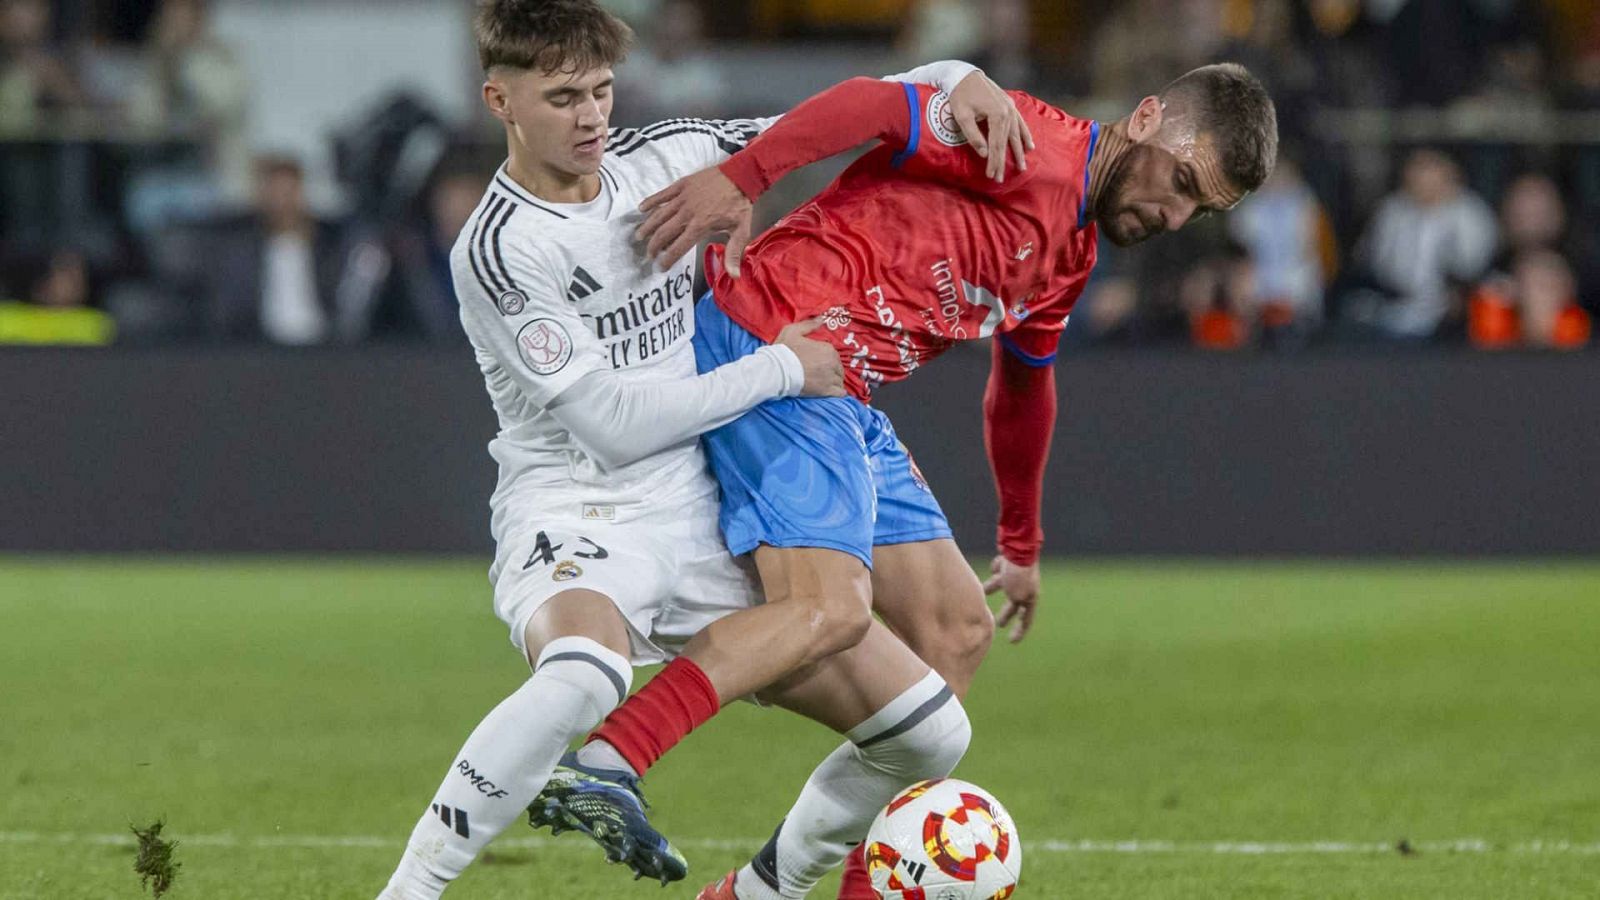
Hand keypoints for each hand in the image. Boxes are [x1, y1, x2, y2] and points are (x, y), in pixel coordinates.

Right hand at [637, 167, 753, 273]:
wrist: (741, 175)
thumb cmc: (740, 204)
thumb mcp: (741, 230)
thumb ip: (733, 253)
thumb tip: (734, 275)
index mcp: (700, 226)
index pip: (679, 247)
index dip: (668, 259)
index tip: (660, 267)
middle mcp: (687, 213)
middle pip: (664, 232)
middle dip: (654, 246)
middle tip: (649, 254)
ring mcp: (682, 198)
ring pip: (659, 215)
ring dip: (648, 227)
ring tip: (639, 236)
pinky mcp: (681, 185)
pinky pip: (662, 195)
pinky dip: (650, 202)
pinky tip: (641, 209)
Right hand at [774, 318, 844, 397]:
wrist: (776, 371)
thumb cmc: (783, 351)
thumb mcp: (793, 331)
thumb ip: (809, 325)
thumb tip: (822, 319)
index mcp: (827, 348)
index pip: (834, 356)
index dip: (826, 360)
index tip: (817, 364)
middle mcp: (832, 362)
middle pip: (838, 368)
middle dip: (832, 371)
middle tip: (819, 375)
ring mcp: (830, 377)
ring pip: (840, 380)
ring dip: (834, 381)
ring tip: (823, 384)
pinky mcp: (827, 391)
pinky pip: (840, 392)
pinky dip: (837, 392)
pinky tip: (831, 391)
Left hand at [948, 71, 1034, 182]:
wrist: (964, 75)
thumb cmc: (960, 95)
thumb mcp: (962, 116)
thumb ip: (973, 136)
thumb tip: (984, 154)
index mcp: (997, 114)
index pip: (996, 144)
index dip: (994, 161)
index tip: (991, 176)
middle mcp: (1008, 112)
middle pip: (1006, 142)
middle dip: (1003, 162)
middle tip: (1000, 179)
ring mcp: (1011, 108)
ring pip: (1016, 134)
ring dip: (1019, 152)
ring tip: (1022, 168)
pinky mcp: (1010, 105)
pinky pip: (1020, 123)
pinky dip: (1025, 135)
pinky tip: (1030, 146)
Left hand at [983, 554, 1039, 642]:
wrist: (1020, 546)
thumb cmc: (1019, 574)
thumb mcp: (1018, 596)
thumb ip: (1013, 606)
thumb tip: (1006, 609)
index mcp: (1030, 597)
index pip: (1026, 619)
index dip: (1020, 631)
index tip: (1012, 642)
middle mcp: (1024, 586)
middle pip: (1013, 604)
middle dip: (1006, 614)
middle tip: (999, 624)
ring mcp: (1016, 573)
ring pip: (1003, 585)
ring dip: (993, 589)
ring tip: (983, 592)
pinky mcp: (1008, 561)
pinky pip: (999, 568)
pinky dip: (995, 569)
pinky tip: (992, 568)